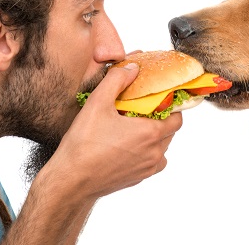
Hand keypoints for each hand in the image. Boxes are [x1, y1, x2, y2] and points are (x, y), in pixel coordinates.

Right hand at [47, 62, 182, 198]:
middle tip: (141, 109)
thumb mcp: (98, 102)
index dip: (170, 105)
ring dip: (153, 137)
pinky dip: (145, 152)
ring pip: (162, 148)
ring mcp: (147, 169)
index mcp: (150, 133)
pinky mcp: (137, 179)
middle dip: (160, 118)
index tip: (158, 98)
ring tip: (133, 127)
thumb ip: (117, 80)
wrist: (71, 180)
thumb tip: (132, 68)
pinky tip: (125, 144)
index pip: (177, 116)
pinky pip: (150, 162)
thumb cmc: (84, 145)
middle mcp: (154, 153)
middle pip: (170, 131)